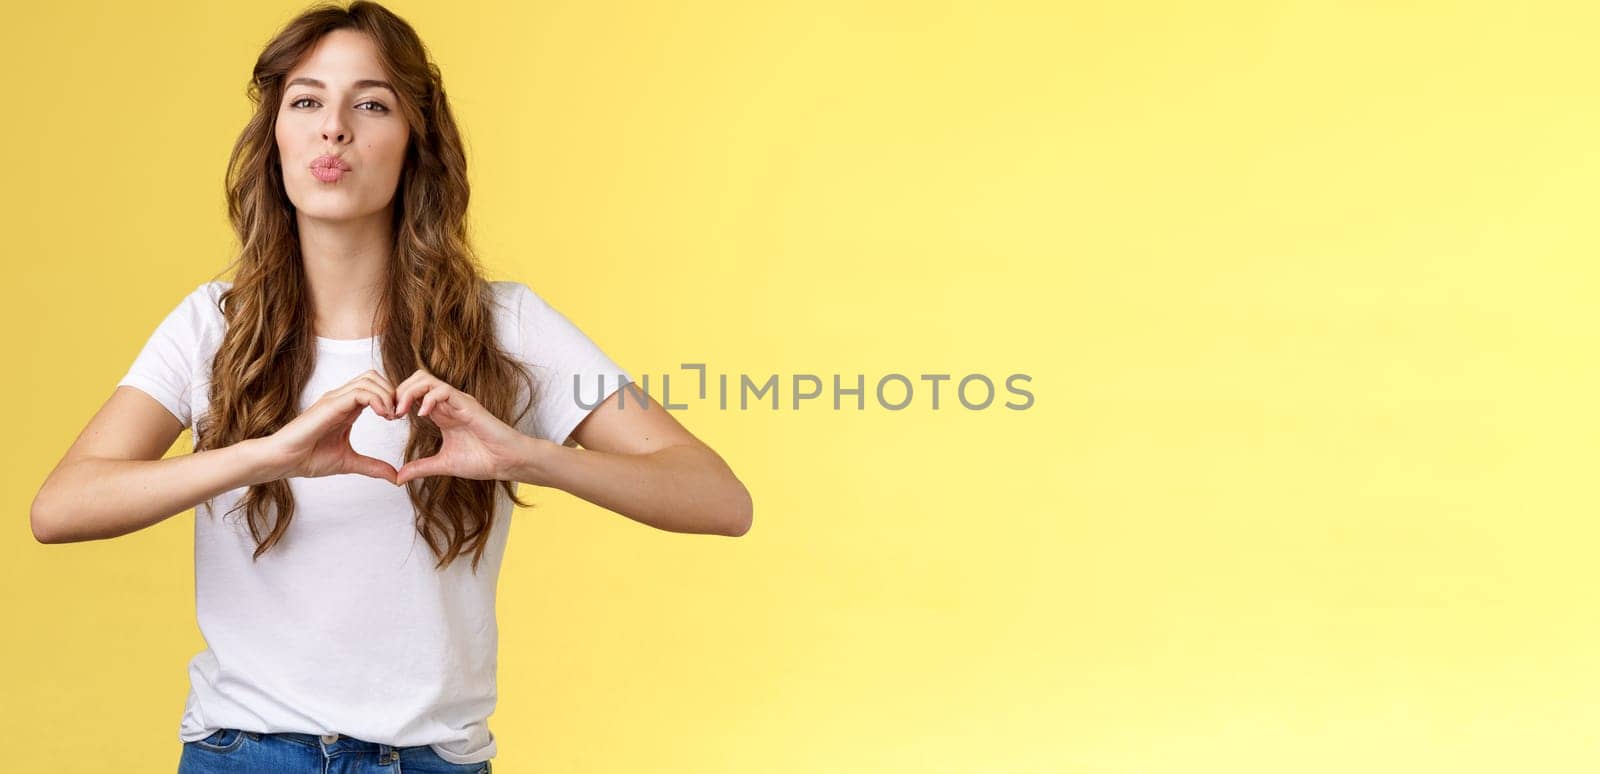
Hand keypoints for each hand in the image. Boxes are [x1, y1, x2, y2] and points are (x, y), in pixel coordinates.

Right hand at [260, 370, 401, 483]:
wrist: (284, 461)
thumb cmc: (308, 458)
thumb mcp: (350, 462)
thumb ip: (373, 467)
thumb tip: (395, 478)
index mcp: (347, 408)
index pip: (375, 387)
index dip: (391, 398)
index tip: (399, 419)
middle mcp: (341, 399)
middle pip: (374, 377)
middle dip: (392, 392)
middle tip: (398, 415)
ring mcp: (335, 399)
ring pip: (369, 379)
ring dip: (387, 395)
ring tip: (391, 416)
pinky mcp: (330, 404)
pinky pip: (360, 392)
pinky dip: (378, 399)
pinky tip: (383, 416)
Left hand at [393, 367, 531, 484]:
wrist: (506, 463)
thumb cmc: (482, 460)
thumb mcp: (442, 465)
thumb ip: (420, 467)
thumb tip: (398, 478)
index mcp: (441, 414)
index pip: (414, 393)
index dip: (397, 400)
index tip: (388, 418)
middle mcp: (448, 403)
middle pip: (416, 379)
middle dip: (399, 392)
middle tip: (390, 413)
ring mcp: (457, 402)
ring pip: (427, 379)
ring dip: (409, 392)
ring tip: (401, 411)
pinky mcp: (467, 404)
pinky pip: (444, 390)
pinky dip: (429, 398)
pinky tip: (422, 414)